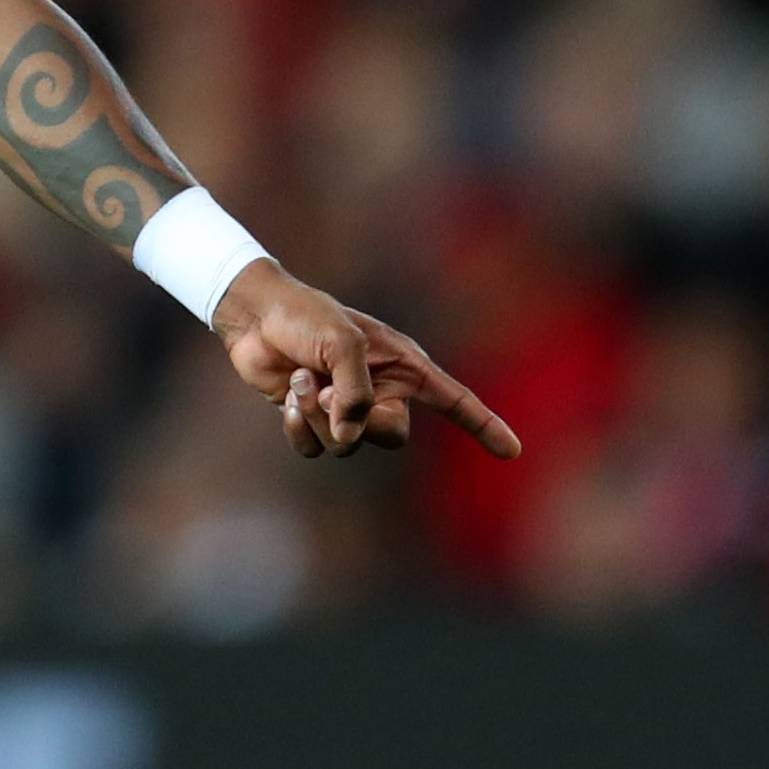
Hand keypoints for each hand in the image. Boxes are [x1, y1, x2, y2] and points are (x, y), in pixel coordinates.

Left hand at [211, 259, 521, 461]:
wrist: (256, 316)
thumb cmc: (306, 316)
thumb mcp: (342, 342)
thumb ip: (355, 392)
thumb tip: (351, 435)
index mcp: (404, 366)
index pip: (454, 401)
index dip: (484, 426)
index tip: (512, 452)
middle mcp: (382, 390)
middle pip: (392, 435)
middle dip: (361, 421)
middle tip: (331, 393)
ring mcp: (346, 408)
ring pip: (348, 445)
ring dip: (319, 416)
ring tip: (304, 381)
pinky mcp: (314, 419)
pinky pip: (315, 448)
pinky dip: (300, 428)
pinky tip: (288, 399)